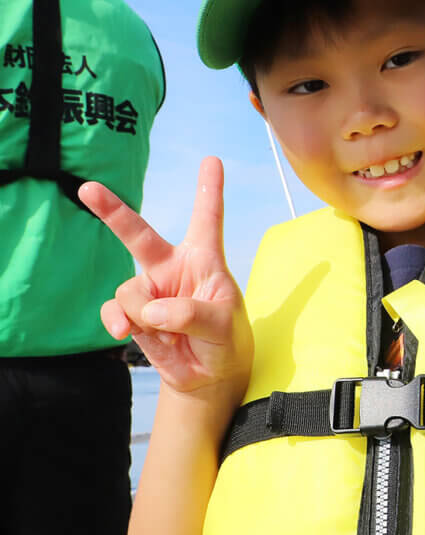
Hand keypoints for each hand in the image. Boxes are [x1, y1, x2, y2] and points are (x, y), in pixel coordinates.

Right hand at [78, 157, 252, 398]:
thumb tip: (150, 310)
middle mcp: (173, 268)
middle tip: (87, 189)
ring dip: (143, 313)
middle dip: (112, 211)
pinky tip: (126, 332)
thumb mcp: (223, 324)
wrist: (210, 375)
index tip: (213, 160)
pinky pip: (114, 310)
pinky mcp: (134, 314)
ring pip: (130, 290)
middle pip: (139, 234)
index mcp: (205, 259)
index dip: (209, 189)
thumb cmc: (226, 340)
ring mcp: (150, 290)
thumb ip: (191, 313)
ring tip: (164, 330)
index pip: (207, 219)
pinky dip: (117, 321)